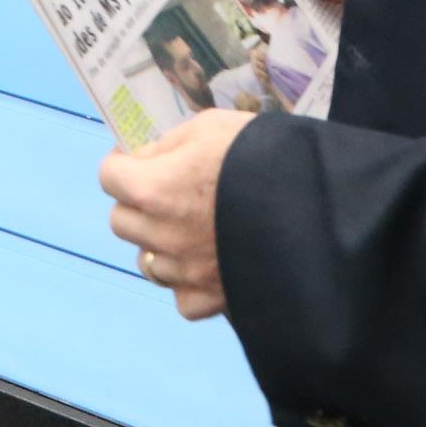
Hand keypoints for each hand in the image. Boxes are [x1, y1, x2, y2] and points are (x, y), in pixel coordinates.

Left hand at [101, 108, 252, 319]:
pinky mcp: (210, 300)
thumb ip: (172, 144)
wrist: (316, 206)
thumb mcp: (212, 126)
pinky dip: (188, 283)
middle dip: (137, 204)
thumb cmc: (261, 156)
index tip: (143, 160)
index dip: (124, 164)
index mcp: (153, 188)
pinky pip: (181, 296)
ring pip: (147, 262)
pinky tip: (208, 264)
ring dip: (160, 245)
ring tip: (190, 230)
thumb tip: (150, 158)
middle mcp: (160, 234)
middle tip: (168, 192)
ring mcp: (183, 272)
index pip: (109, 177)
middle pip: (121, 221)